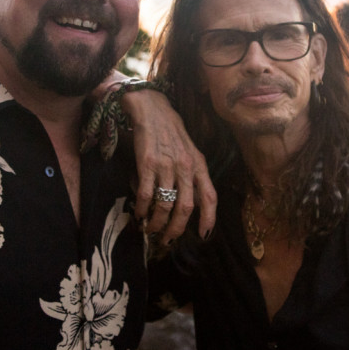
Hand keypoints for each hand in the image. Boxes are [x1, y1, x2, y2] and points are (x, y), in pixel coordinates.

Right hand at [121, 89, 216, 244]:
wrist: (152, 110)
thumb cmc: (172, 133)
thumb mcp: (190, 152)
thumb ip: (193, 175)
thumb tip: (189, 205)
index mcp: (199, 165)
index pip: (210, 196)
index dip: (209, 218)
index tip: (204, 235)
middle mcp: (185, 166)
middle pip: (186, 207)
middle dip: (176, 229)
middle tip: (167, 240)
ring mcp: (166, 165)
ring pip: (165, 204)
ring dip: (157, 222)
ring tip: (150, 229)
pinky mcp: (147, 163)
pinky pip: (146, 193)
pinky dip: (142, 208)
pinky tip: (139, 214)